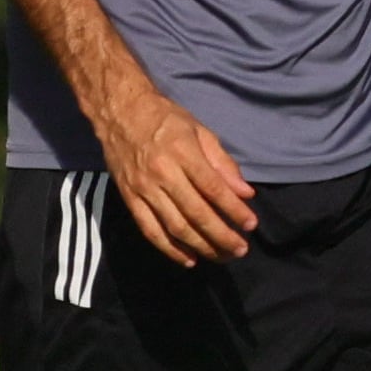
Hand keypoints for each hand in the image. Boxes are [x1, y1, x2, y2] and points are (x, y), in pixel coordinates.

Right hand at [94, 85, 255, 264]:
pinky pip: (149, 229)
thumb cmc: (165, 119)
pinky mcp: (128, 198)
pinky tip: (188, 259)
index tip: (251, 225)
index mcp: (183, 153)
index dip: (234, 210)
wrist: (119, 112)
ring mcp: (143, 188)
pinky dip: (169, 248)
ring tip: (221, 256)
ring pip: (174, 226)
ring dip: (200, 246)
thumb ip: (223, 164)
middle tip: (240, 250)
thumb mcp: (200, 132)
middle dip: (221, 235)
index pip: (214, 189)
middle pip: (196, 213)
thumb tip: (245, 193)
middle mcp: (162, 174)